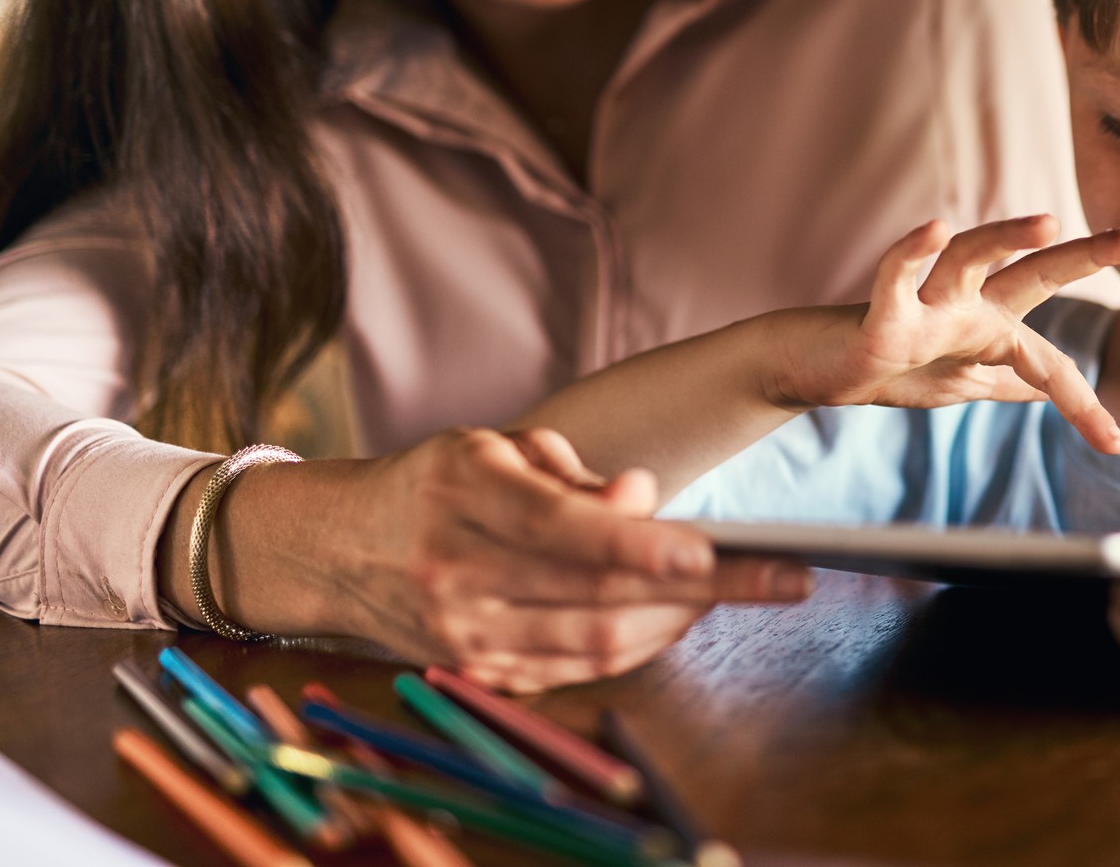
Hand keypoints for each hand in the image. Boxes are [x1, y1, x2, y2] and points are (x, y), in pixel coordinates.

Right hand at [206, 426, 811, 692]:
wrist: (336, 550)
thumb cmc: (433, 483)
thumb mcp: (492, 449)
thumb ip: (569, 474)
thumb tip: (642, 497)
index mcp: (462, 499)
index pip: (567, 531)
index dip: (644, 543)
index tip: (710, 545)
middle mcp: (460, 574)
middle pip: (599, 596)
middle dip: (703, 590)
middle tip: (783, 576)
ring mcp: (466, 635)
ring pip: (597, 642)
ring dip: (682, 620)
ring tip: (742, 588)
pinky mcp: (478, 671)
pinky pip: (578, 668)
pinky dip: (639, 645)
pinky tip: (678, 615)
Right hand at [782, 215, 1119, 453]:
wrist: (814, 370)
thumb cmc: (886, 367)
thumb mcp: (957, 382)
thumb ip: (1004, 380)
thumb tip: (1045, 389)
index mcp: (990, 329)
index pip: (1051, 360)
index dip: (1084, 403)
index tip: (1116, 445)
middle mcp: (966, 307)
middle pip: (1033, 273)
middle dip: (1085, 255)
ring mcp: (925, 307)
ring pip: (969, 259)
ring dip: (1005, 238)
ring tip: (1047, 221)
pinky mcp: (880, 316)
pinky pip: (895, 278)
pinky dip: (910, 254)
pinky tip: (932, 228)